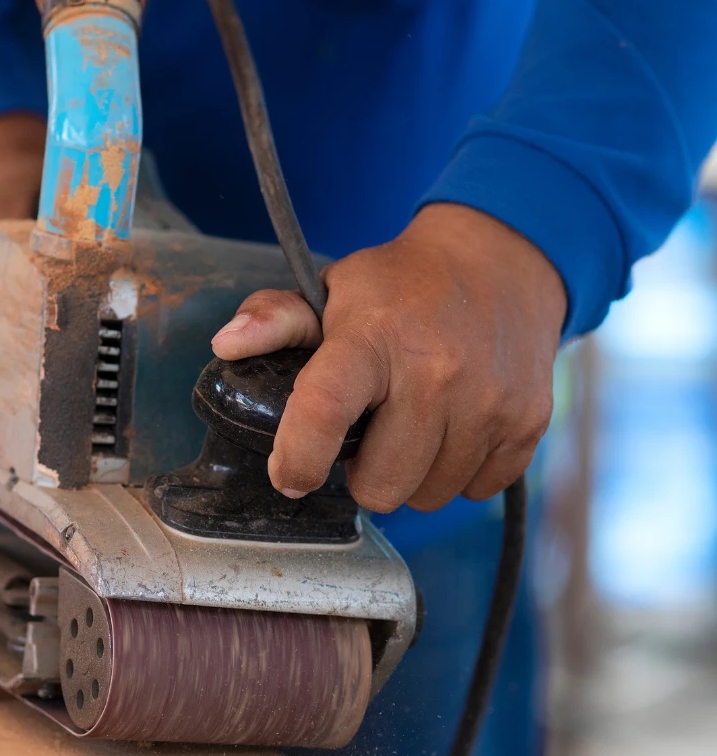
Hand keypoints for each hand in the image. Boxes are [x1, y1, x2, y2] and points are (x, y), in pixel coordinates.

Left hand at [210, 203, 566, 511]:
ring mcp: (489, 402)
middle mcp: (436, 373)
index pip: (325, 412)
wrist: (505, 259)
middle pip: (380, 487)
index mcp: (373, 338)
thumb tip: (228, 345)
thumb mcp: (333, 290)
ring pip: (428, 497)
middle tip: (370, 434)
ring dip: (412, 474)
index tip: (289, 477)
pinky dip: (458, 472)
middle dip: (364, 474)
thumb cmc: (403, 286)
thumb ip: (275, 319)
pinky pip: (475, 490)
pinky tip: (454, 427)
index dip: (298, 458)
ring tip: (413, 425)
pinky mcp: (527, 423)